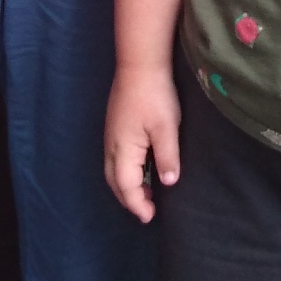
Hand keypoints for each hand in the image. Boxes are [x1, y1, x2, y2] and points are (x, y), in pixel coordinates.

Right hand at [105, 65, 183, 222]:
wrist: (139, 64)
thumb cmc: (155, 95)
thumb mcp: (166, 128)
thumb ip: (167, 157)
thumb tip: (169, 183)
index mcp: (123, 148)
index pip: (126, 186)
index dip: (137, 203)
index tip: (151, 217)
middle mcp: (111, 145)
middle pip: (114, 181)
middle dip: (128, 199)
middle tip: (147, 211)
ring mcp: (111, 135)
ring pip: (113, 170)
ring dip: (127, 186)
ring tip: (147, 194)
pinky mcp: (115, 126)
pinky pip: (115, 159)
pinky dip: (125, 172)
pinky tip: (141, 169)